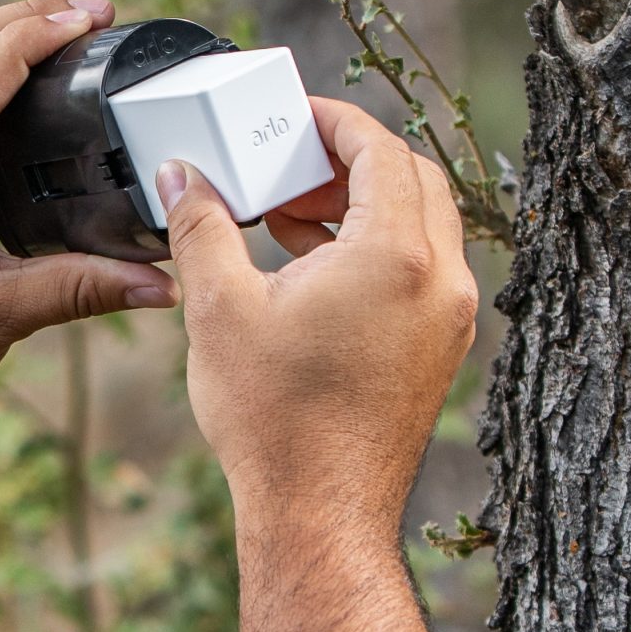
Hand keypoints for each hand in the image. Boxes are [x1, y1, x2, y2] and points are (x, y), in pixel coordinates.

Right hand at [159, 96, 476, 548]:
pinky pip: (423, 272)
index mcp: (395, 255)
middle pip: (415, 180)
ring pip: (424, 227)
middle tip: (293, 166)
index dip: (337, 123)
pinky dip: (380, 251)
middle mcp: (440, 281)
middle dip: (353, 161)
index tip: (298, 118)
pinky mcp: (440, 352)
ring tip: (293, 217)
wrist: (319, 513)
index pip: (382, 150)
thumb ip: (201, 226)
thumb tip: (182, 176)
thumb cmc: (275, 420)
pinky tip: (316, 272)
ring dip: (365, 206)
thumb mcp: (220, 308)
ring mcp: (448, 320)